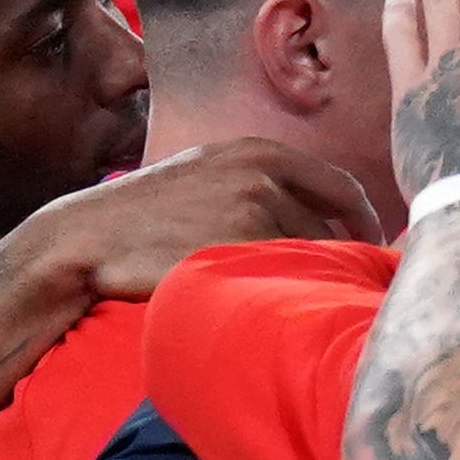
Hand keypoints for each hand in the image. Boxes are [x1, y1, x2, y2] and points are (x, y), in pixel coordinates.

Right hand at [13, 138, 380, 298]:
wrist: (85, 239)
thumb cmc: (143, 216)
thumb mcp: (205, 176)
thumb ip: (259, 184)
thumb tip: (317, 218)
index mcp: (258, 152)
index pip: (342, 187)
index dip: (365, 220)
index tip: (373, 245)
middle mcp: (263, 174)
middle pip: (328, 230)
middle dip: (335, 262)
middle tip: (334, 290)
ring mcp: (252, 209)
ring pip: (306, 258)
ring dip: (301, 281)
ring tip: (279, 301)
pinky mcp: (237, 245)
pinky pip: (281, 279)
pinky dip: (282, 295)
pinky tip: (265, 308)